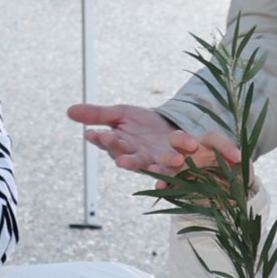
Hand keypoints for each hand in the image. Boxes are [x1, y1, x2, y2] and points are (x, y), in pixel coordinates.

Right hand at [68, 102, 241, 177]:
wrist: (170, 129)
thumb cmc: (141, 125)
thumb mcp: (119, 114)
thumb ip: (97, 114)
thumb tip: (70, 112)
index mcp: (126, 149)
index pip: (112, 146)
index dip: (106, 142)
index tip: (96, 135)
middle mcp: (146, 159)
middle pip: (137, 161)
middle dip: (131, 160)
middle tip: (125, 160)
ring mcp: (167, 160)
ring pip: (166, 165)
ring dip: (167, 165)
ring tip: (172, 161)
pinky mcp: (190, 157)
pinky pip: (197, 161)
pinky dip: (206, 159)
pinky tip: (207, 162)